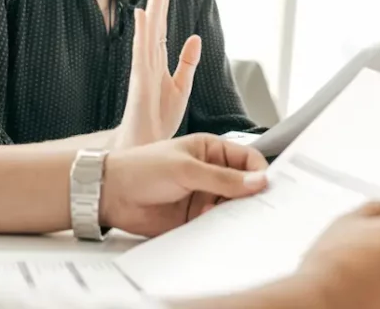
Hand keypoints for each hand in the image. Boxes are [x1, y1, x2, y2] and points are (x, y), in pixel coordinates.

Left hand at [100, 133, 267, 237]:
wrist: (111, 194)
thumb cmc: (142, 168)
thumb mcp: (185, 168)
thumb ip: (222, 178)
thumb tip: (258, 182)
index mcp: (211, 150)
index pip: (248, 160)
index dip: (260, 173)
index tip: (268, 188)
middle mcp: (211, 173)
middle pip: (245, 186)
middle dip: (252, 198)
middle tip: (258, 210)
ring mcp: (204, 196)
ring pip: (233, 208)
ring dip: (236, 215)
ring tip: (230, 219)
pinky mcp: (195, 219)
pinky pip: (217, 225)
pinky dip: (222, 229)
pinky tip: (217, 230)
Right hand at [117, 0, 201, 147]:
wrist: (145, 147)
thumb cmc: (158, 120)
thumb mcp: (181, 88)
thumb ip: (187, 63)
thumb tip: (194, 38)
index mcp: (158, 60)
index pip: (160, 23)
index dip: (162, 0)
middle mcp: (148, 59)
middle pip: (154, 20)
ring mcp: (142, 68)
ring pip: (149, 29)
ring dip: (152, 5)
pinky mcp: (140, 81)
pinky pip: (141, 52)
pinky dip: (141, 33)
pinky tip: (142, 15)